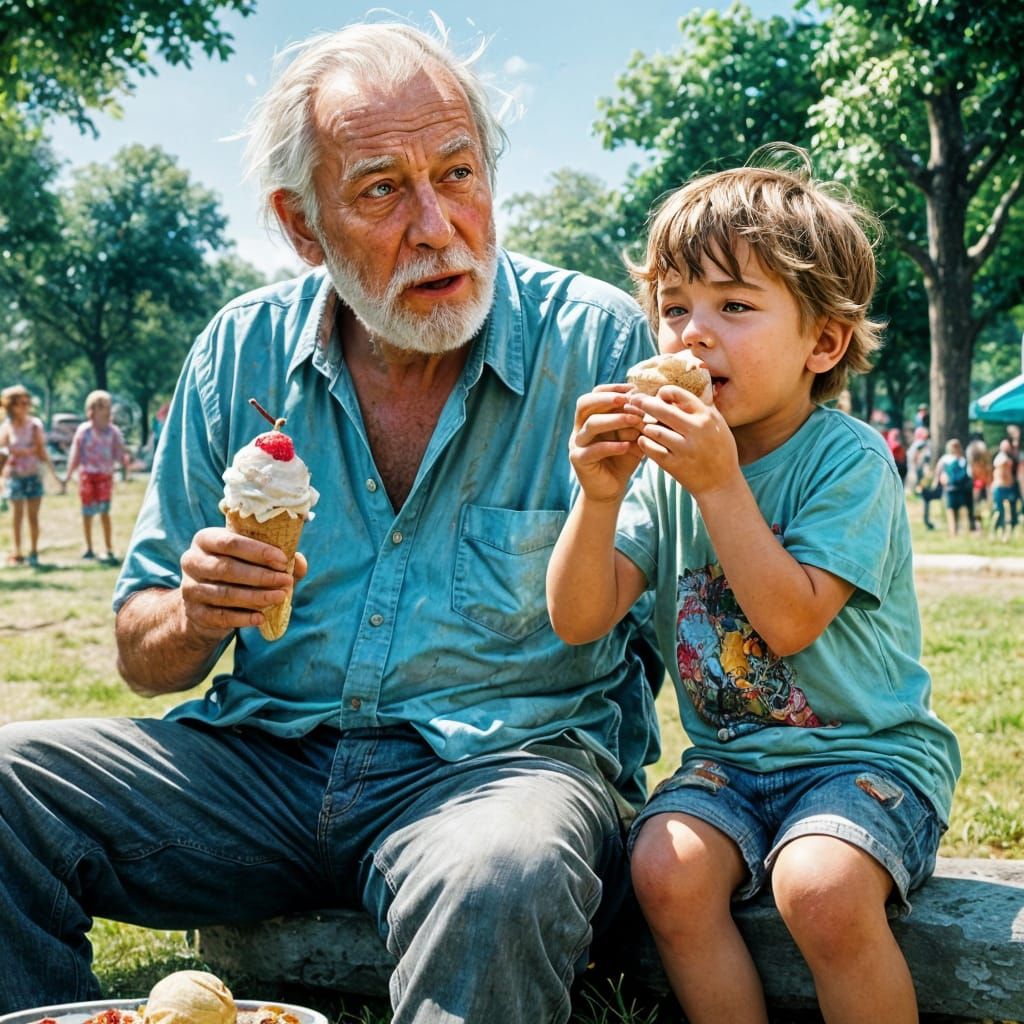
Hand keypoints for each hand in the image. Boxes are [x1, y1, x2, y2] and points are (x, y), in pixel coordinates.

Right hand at [177, 527, 306, 641]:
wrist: (205, 604)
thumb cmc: (236, 573)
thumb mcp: (252, 560)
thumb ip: (276, 559)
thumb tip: (299, 562)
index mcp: (206, 539)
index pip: (230, 542)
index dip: (258, 551)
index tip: (283, 560)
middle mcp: (192, 561)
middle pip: (227, 568)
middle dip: (261, 576)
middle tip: (286, 581)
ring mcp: (190, 588)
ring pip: (225, 594)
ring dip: (257, 597)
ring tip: (280, 597)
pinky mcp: (195, 613)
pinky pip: (221, 616)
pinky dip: (243, 618)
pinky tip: (261, 617)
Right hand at [569, 384, 644, 502]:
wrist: (611, 488)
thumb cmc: (622, 459)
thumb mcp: (632, 436)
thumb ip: (636, 420)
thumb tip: (647, 401)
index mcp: (589, 417)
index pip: (594, 394)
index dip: (612, 388)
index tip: (633, 389)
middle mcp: (580, 427)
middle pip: (584, 404)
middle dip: (607, 398)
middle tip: (628, 399)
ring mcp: (577, 443)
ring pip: (590, 424)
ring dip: (614, 419)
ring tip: (635, 420)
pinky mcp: (578, 460)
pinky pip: (592, 450)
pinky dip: (611, 446)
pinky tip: (627, 446)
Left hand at [629, 385, 739, 495]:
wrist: (721, 484)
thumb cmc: (719, 451)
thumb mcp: (717, 424)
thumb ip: (700, 408)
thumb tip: (680, 392)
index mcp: (706, 416)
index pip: (678, 393)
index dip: (663, 392)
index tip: (658, 396)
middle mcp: (696, 430)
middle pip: (661, 410)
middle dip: (644, 404)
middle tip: (633, 401)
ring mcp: (684, 448)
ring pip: (653, 429)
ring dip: (645, 426)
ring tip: (644, 426)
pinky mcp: (674, 464)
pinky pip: (651, 448)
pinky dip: (644, 442)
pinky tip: (644, 440)